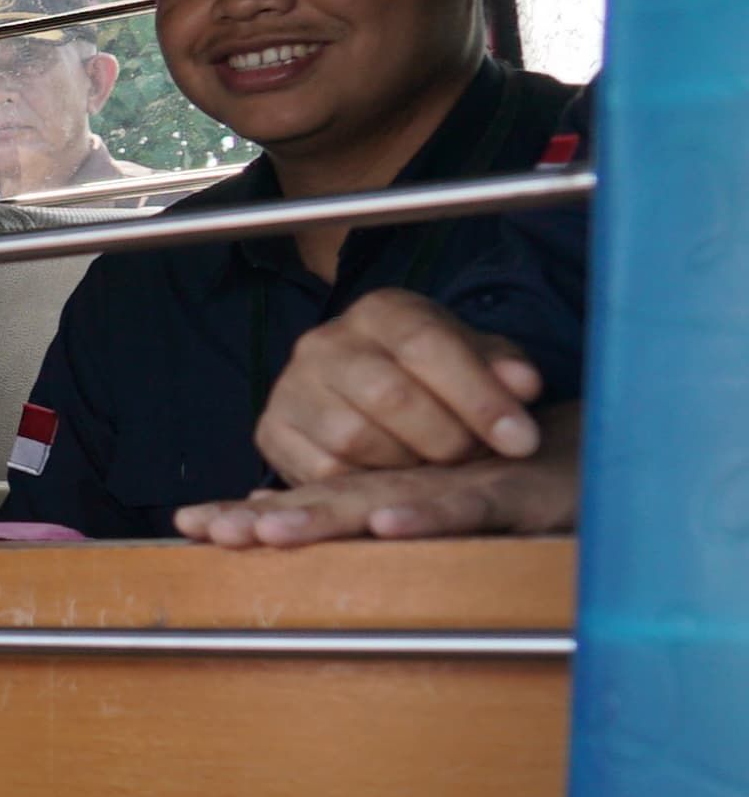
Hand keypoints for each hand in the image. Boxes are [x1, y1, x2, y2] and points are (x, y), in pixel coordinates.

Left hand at [174, 450, 579, 546]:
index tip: (193, 527)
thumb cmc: (508, 483)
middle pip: (328, 497)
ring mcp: (459, 485)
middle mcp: (413, 481)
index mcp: (387, 487)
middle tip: (211, 533)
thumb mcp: (428, 505)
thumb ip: (364, 513)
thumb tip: (276, 521)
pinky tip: (388, 522)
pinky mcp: (512, 496)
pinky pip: (463, 505)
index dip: (251, 513)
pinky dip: (426, 514)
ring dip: (326, 517)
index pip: (306, 501)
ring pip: (384, 495)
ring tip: (270, 532)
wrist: (597, 461)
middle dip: (266, 517)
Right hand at [252, 289, 545, 482]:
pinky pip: (323, 472)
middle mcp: (325, 342)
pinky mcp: (272, 432)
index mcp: (380, 311)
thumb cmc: (427, 375)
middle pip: (388, 395)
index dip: (479, 396)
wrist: (356, 389)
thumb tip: (524, 386)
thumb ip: (503, 369)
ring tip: (437, 466)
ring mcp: (291, 387)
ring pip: (353, 438)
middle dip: (446, 437)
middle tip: (477, 458)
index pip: (427, 345)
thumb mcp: (473, 359)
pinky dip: (368, 485)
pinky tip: (396, 478)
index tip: (522, 440)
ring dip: (408, 464)